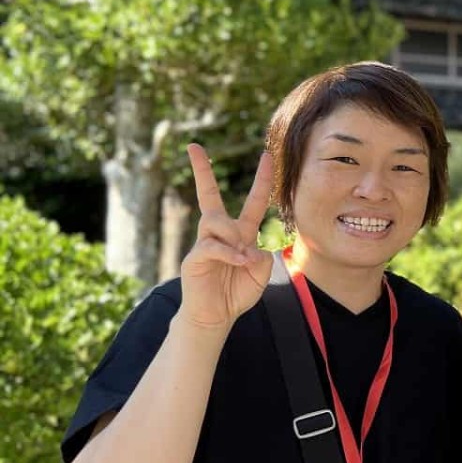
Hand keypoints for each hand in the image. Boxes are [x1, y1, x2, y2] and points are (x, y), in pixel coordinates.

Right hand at [178, 144, 273, 329]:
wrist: (217, 315)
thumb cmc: (238, 292)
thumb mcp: (261, 272)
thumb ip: (261, 255)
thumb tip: (244, 246)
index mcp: (241, 233)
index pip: (253, 202)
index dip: (262, 180)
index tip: (267, 156)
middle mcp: (220, 233)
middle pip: (208, 196)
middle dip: (201, 170)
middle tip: (192, 146)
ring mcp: (204, 243)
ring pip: (216, 221)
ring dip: (233, 237)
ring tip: (241, 258)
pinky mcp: (194, 258)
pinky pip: (212, 246)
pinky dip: (229, 254)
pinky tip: (238, 262)